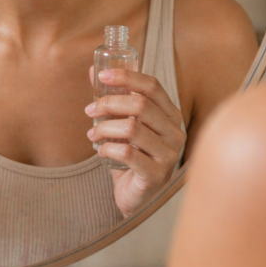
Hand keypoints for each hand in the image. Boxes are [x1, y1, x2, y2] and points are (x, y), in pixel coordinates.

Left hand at [86, 68, 186, 217]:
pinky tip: (100, 151)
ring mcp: (169, 154)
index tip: (102, 76)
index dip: (127, 77)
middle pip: (140, 105)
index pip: (152, 86)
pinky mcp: (156, 174)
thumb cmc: (133, 156)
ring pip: (132, 128)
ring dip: (104, 128)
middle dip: (108, 103)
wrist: (137, 196)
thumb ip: (114, 98)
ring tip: (93, 135)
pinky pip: (127, 154)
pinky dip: (107, 148)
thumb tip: (95, 70)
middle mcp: (175, 132)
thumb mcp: (125, 123)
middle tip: (90, 110)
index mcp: (171, 115)